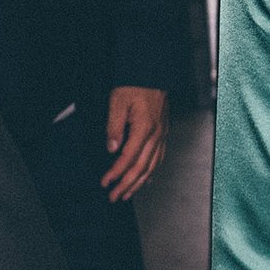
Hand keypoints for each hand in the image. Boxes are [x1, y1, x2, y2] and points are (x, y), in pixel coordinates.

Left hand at [102, 86, 168, 201]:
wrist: (153, 73)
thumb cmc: (135, 84)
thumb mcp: (117, 102)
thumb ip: (114, 127)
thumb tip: (111, 149)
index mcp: (144, 127)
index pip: (128, 157)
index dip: (116, 172)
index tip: (105, 182)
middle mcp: (156, 134)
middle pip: (141, 167)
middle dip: (127, 185)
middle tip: (114, 197)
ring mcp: (162, 135)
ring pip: (152, 166)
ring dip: (139, 183)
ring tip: (127, 194)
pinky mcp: (163, 133)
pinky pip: (159, 158)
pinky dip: (151, 172)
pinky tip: (146, 179)